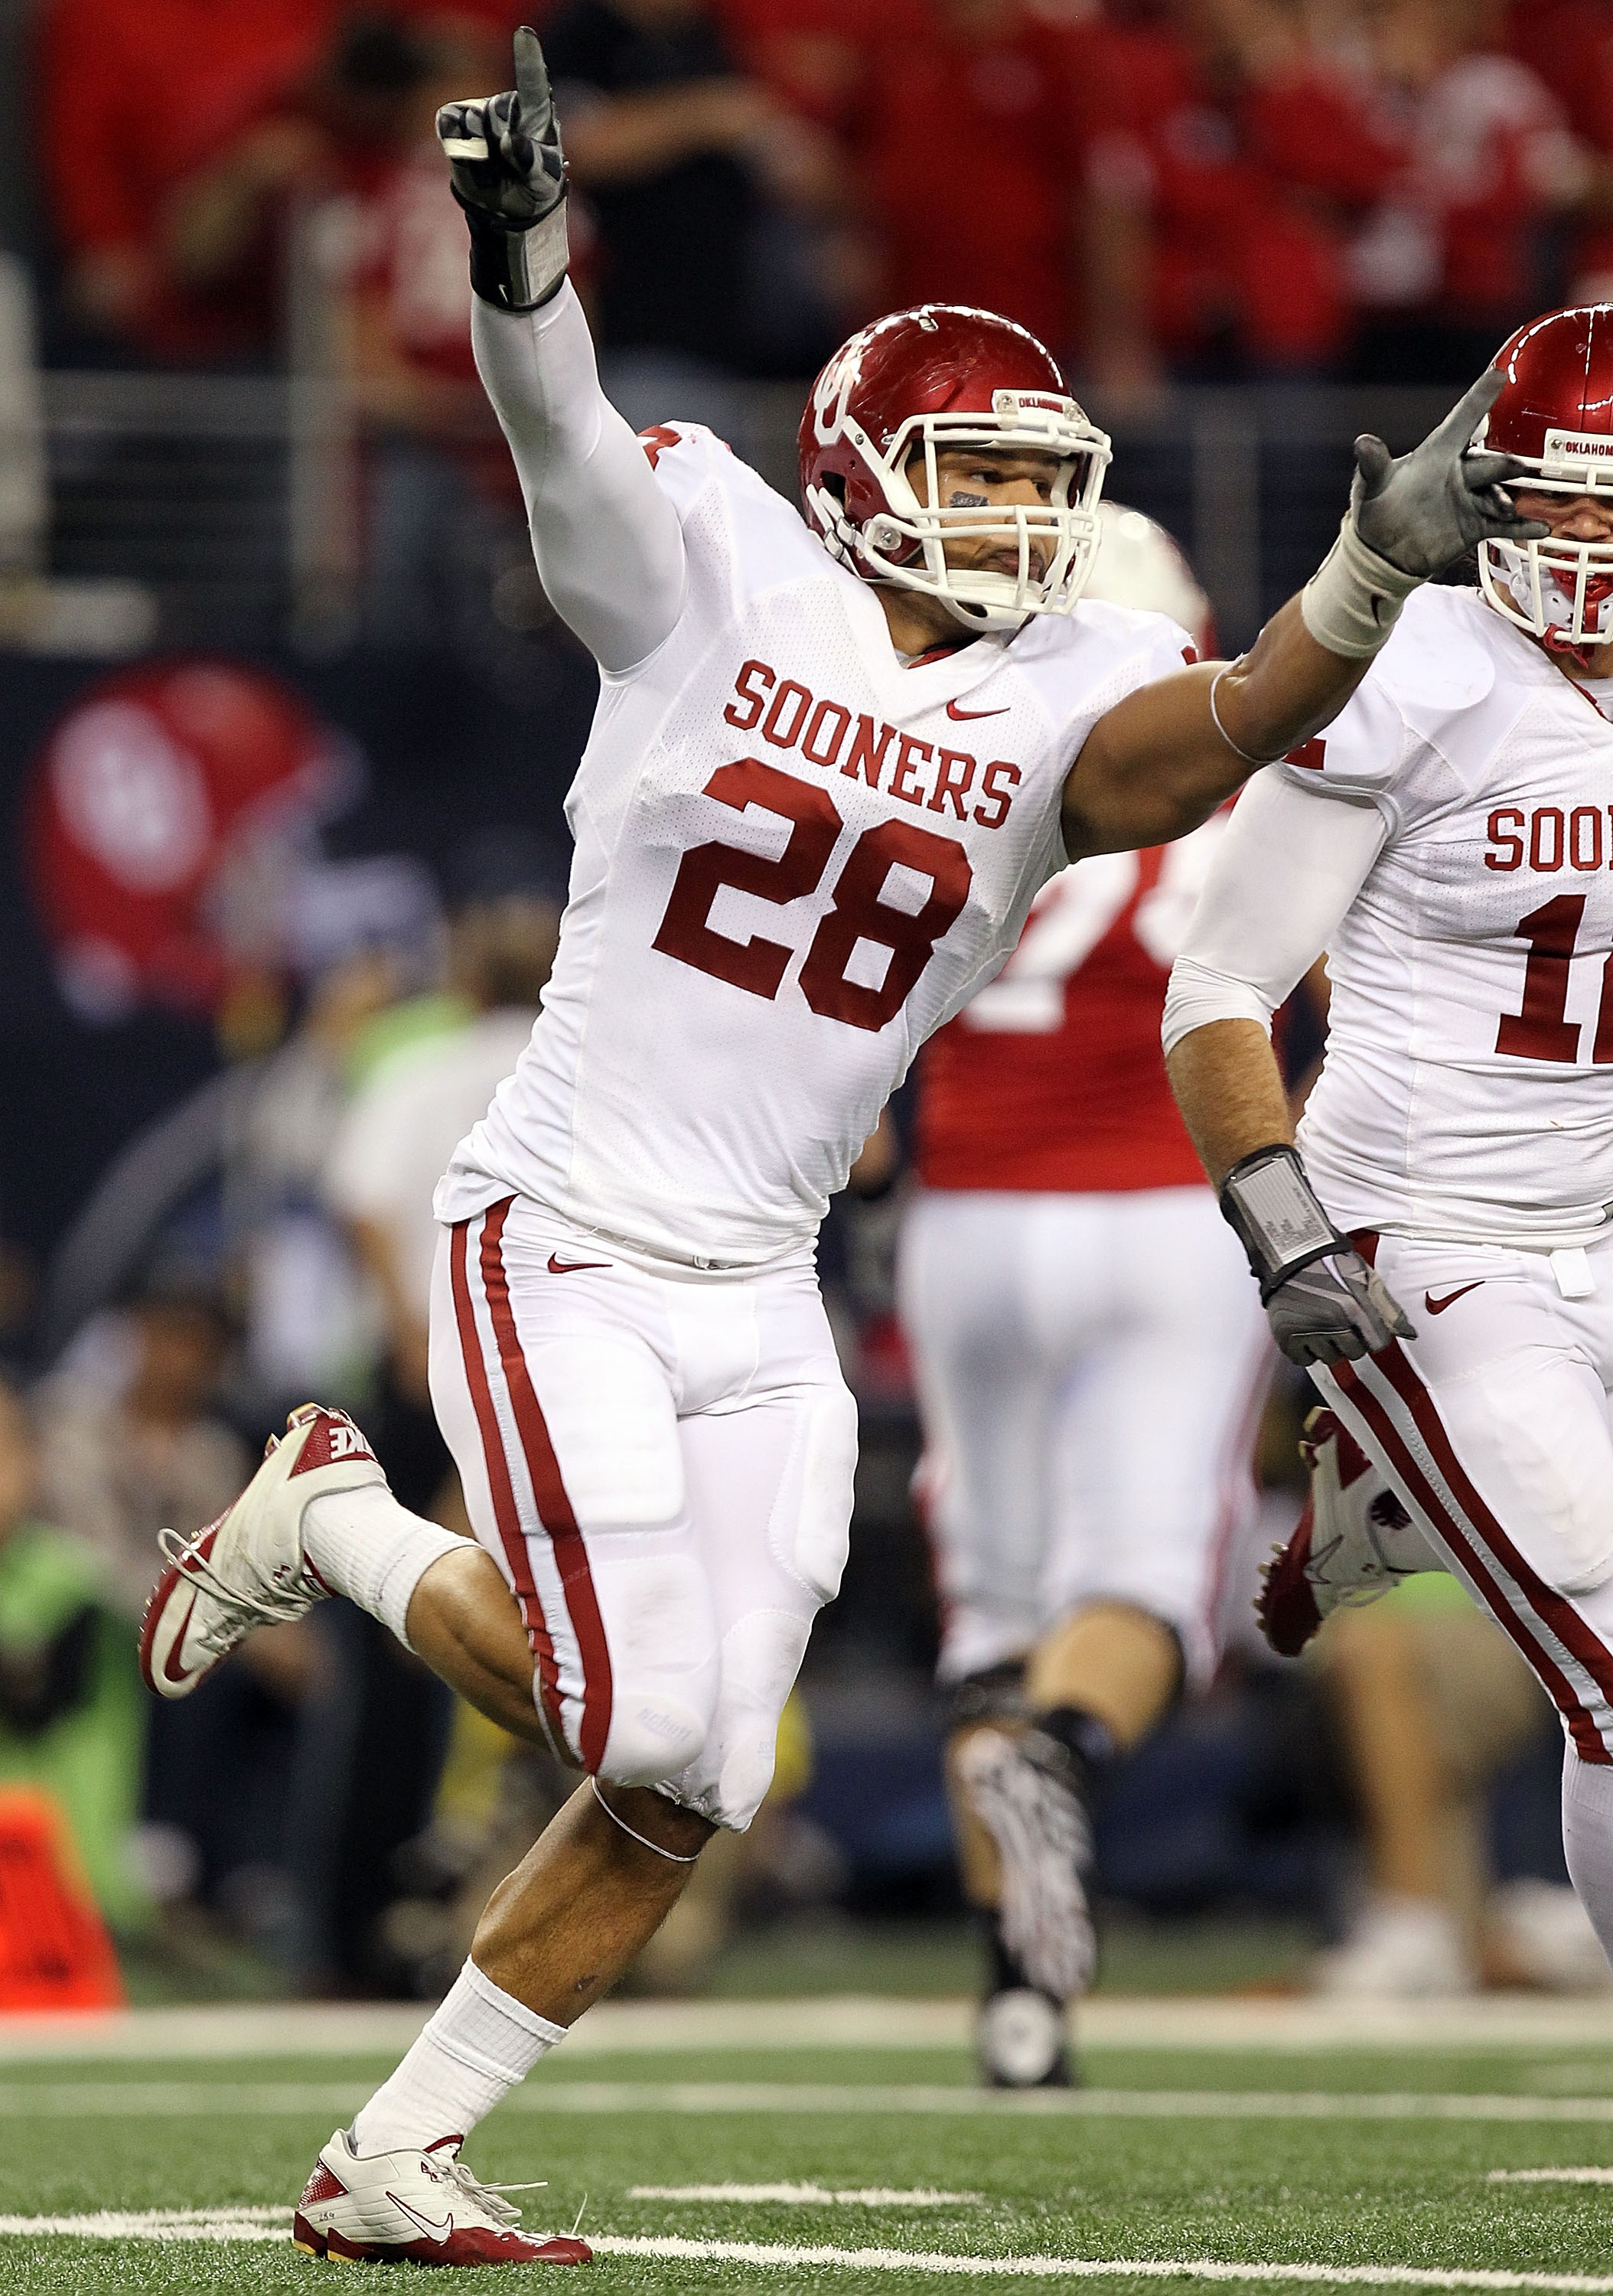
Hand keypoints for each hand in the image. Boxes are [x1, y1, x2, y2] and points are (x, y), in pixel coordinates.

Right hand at [437, 24, 564, 227]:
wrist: (506, 209)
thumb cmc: (534, 187)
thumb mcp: (544, 182)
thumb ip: (532, 162)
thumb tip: (509, 140)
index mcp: (537, 113)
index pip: (534, 83)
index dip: (528, 59)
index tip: (525, 34)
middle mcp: (507, 106)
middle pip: (497, 111)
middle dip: (500, 144)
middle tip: (509, 167)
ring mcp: (479, 111)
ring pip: (473, 121)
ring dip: (481, 154)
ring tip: (494, 168)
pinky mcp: (455, 121)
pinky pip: (449, 127)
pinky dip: (458, 149)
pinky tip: (473, 160)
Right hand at [1265, 1250, 1416, 1367]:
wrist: (1292, 1253)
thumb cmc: (1329, 1261)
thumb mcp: (1365, 1277)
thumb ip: (1387, 1307)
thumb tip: (1409, 1333)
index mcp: (1353, 1307)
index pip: (1377, 1343)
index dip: (1373, 1335)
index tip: (1365, 1327)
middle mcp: (1330, 1322)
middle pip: (1354, 1353)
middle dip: (1351, 1341)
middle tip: (1342, 1323)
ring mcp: (1306, 1330)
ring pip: (1329, 1358)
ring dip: (1329, 1346)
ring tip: (1323, 1326)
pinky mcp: (1286, 1335)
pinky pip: (1304, 1359)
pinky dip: (1306, 1351)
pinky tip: (1308, 1334)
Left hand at [1352, 368, 1548, 578]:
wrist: (1382, 552)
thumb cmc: (1376, 509)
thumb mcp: (1372, 486)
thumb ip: (1373, 465)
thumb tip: (1362, 443)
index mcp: (1436, 455)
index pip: (1461, 421)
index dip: (1479, 397)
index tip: (1498, 373)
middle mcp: (1458, 473)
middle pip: (1489, 462)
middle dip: (1504, 463)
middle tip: (1515, 467)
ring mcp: (1470, 499)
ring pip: (1498, 492)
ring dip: (1508, 497)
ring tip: (1510, 507)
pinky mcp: (1475, 525)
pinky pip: (1503, 525)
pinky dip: (1521, 526)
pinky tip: (1540, 527)